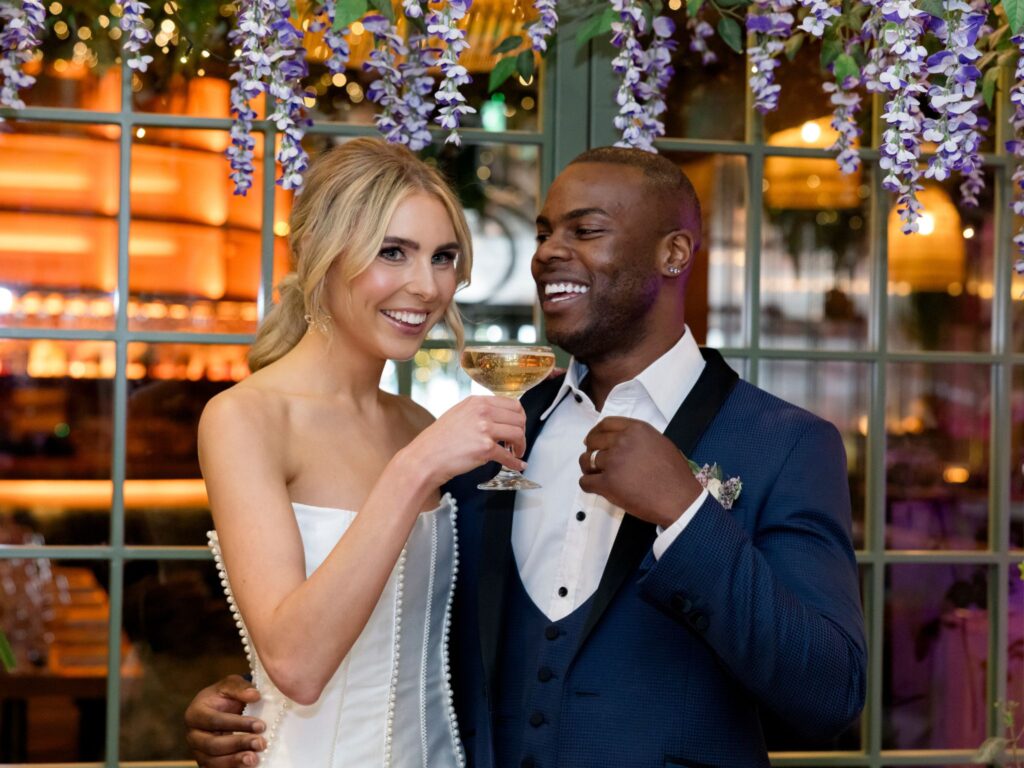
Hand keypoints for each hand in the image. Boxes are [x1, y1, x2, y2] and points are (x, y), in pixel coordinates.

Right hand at [184, 675, 264, 767]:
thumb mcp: (231, 685)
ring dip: (234, 761)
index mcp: (195, 713)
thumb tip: (255, 695)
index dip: (238, 724)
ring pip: (212, 762)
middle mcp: (193, 735)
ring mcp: (198, 751)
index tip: (260, 725)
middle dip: (238, 744)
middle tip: (261, 743)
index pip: (215, 720)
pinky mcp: (206, 763)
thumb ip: (241, 688)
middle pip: (212, 745)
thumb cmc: (226, 695)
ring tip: (254, 758)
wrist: (222, 708)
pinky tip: (248, 766)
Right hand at [407, 395, 526, 484]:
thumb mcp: (459, 414)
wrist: (426, 457)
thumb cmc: (439, 439)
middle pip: (519, 418)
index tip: (518, 426)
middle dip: (522, 432)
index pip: (513, 404)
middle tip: (517, 442)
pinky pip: (508, 456)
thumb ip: (480, 412)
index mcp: (477, 402)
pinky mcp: (485, 448)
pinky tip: (517, 466)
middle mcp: (482, 412)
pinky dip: (515, 463)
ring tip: (516, 452)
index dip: (519, 417)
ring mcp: (484, 429)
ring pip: (518, 434)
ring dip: (521, 446)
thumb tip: (500, 417)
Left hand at [579, 417, 703, 527]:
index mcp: (636, 430)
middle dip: (591, 450)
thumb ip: (638, 438)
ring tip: (595, 474)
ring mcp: (613, 462)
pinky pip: (585, 482)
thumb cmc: (675, 474)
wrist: (679, 499)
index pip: (606, 424)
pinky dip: (587, 485)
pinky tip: (595, 487)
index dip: (595, 433)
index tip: (593, 441)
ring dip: (588, 468)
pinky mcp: (607, 484)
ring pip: (586, 461)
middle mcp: (622, 442)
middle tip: (595, 461)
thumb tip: (620, 441)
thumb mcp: (660, 443)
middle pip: (593, 441)